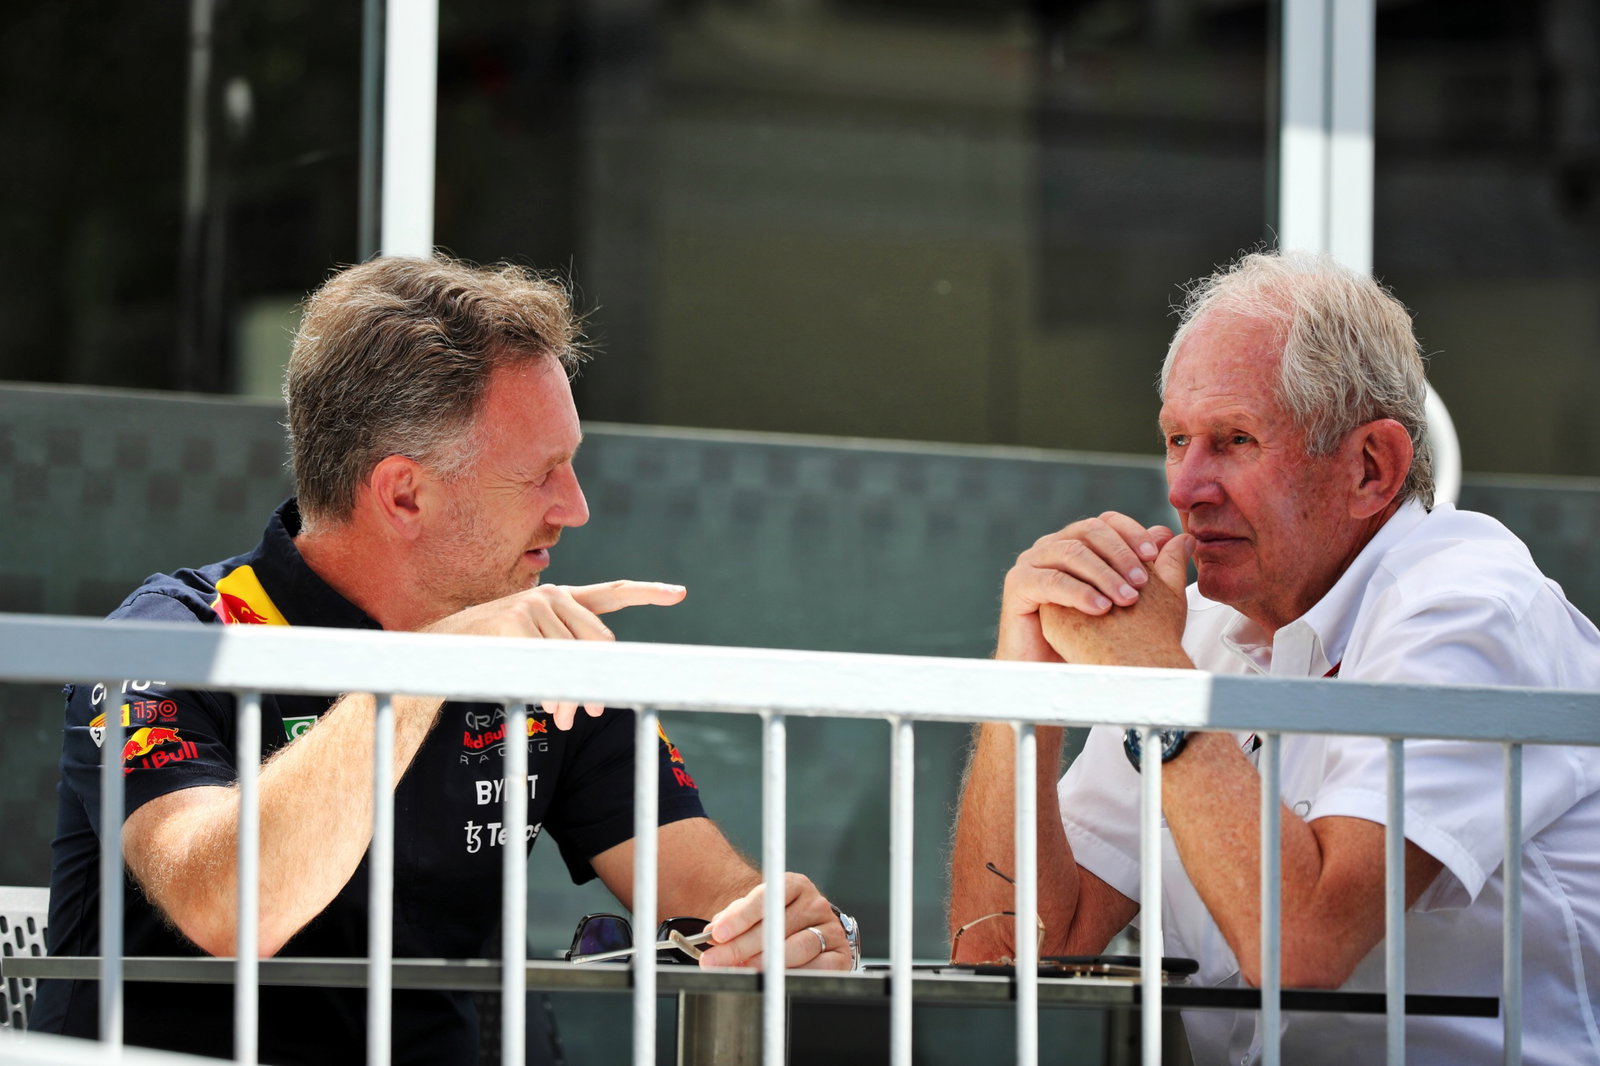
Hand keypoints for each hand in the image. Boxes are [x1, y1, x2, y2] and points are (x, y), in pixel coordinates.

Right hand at [423, 580, 686, 728]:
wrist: (438, 652)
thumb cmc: (490, 654)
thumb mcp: (533, 651)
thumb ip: (567, 658)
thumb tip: (599, 691)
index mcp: (559, 599)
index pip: (611, 592)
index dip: (647, 592)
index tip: (678, 593)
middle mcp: (550, 595)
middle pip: (601, 644)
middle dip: (598, 682)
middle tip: (589, 716)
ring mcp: (532, 605)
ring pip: (576, 662)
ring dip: (571, 699)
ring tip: (562, 719)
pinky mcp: (516, 622)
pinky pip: (551, 669)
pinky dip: (551, 694)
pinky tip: (544, 706)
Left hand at [697, 873, 852, 970]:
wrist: (804, 931)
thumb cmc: (774, 921)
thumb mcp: (753, 912)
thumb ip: (734, 918)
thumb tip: (713, 932)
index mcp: (795, 885)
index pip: (767, 897)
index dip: (740, 917)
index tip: (718, 934)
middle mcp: (815, 903)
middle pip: (777, 927)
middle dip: (741, 947)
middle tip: (717, 960)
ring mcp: (830, 929)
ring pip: (796, 949)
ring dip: (764, 963)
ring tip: (741, 970)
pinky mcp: (839, 955)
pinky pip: (817, 969)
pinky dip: (792, 975)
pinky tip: (774, 979)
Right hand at [997, 512, 1175, 662]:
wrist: (1054, 671)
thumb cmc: (1091, 637)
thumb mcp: (1129, 599)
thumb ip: (1152, 568)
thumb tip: (1177, 536)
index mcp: (1077, 543)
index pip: (1106, 522)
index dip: (1131, 533)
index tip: (1154, 555)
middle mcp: (1052, 546)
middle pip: (1088, 530)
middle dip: (1120, 554)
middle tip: (1141, 582)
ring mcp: (1032, 562)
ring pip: (1071, 552)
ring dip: (1103, 574)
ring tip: (1126, 598)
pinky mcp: (1017, 584)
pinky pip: (1050, 580)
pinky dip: (1078, 592)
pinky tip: (1100, 609)